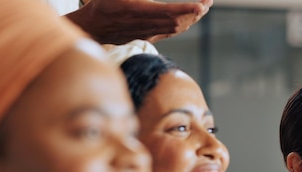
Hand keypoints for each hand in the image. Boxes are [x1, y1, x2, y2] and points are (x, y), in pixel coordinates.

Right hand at [66, 0, 212, 44]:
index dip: (186, 9)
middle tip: (209, 1)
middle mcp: (144, 24)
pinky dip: (184, 25)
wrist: (92, 27)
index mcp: (135, 10)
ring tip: (204, 8)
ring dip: (192, 19)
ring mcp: (147, 33)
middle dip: (195, 12)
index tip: (200, 4)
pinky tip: (192, 18)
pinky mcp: (147, 37)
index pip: (167, 11)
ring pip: (175, 28)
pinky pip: (170, 33)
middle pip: (176, 21)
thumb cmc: (103, 3)